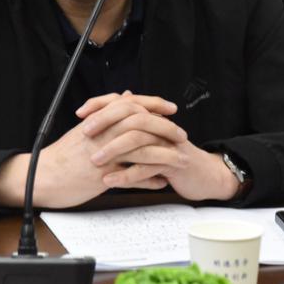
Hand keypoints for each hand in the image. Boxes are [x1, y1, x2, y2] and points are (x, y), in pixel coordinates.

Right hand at [0, 92, 179, 208]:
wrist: (42, 176)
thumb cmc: (62, 155)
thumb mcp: (85, 127)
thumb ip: (106, 111)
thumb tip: (126, 95)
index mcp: (98, 120)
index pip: (130, 104)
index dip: (153, 104)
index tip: (170, 107)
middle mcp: (102, 134)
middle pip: (140, 122)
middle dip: (164, 126)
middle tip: (180, 132)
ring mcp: (103, 155)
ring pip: (140, 149)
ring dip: (162, 153)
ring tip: (177, 158)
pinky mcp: (102, 176)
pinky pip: (132, 176)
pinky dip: (149, 179)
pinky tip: (161, 181)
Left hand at [79, 92, 240, 201]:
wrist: (202, 175)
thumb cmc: (172, 157)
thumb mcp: (149, 139)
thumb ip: (131, 124)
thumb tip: (117, 102)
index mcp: (151, 117)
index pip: (123, 102)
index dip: (101, 105)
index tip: (80, 113)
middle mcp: (159, 125)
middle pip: (130, 115)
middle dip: (105, 123)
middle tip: (84, 134)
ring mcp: (166, 144)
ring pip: (137, 141)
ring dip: (113, 151)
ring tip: (94, 161)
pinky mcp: (172, 163)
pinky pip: (147, 167)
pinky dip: (127, 175)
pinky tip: (110, 181)